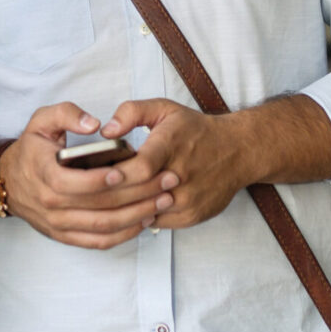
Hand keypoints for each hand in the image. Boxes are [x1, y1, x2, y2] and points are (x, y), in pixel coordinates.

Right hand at [0, 103, 178, 249]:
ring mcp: (58, 224)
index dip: (102, 179)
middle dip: (137, 194)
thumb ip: (66, 114)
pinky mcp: (66, 236)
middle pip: (99, 205)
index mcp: (44, 173)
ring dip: (137, 216)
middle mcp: (51, 204)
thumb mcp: (41, 121)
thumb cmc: (32, 149)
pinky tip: (145, 221)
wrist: (8, 182)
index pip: (75, 182)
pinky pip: (98, 242)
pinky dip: (124, 235)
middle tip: (166, 181)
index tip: (128, 170)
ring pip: (103, 226)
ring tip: (164, 200)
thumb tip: (93, 124)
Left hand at [102, 99, 250, 230]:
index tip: (100, 176)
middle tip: (92, 192)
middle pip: (139, 194)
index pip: (141, 168)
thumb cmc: (196, 130)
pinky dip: (141, 215)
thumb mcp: (164, 109)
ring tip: (108, 201)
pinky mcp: (192, 216)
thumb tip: (106, 131)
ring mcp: (188, 199)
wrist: (238, 151)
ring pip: (145, 213)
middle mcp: (182, 176)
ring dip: (124, 208)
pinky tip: (133, 206)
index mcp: (171, 145)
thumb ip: (131, 112)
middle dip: (111, 195)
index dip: (117, 175)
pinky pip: (156, 222)